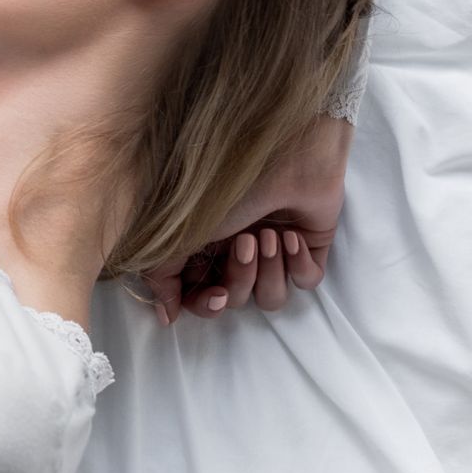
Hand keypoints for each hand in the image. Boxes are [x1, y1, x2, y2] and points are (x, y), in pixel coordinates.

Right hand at [145, 115, 350, 322]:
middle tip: (246, 242)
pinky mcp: (308, 249)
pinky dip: (299, 264)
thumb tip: (165, 317)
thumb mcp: (182, 231)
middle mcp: (237, 252)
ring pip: (271, 298)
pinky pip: (305, 281)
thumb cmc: (230, 184)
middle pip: (236, 300)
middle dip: (242, 277)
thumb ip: (163, 276)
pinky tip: (293, 234)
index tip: (217, 298)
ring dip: (270, 270)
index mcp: (204, 247)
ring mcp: (273, 252)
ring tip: (271, 234)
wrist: (286, 156)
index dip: (207, 305)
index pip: (202, 296)